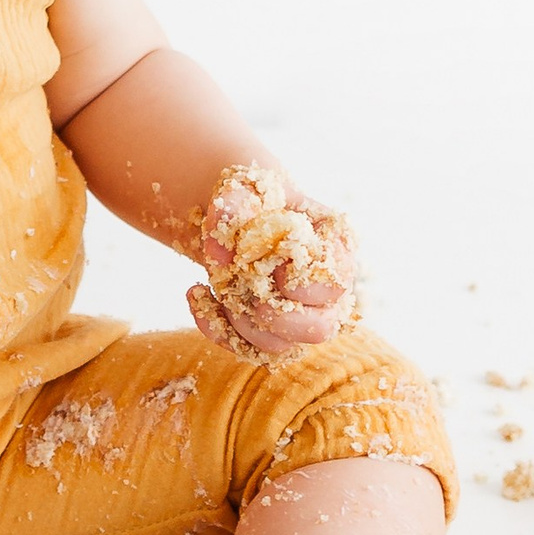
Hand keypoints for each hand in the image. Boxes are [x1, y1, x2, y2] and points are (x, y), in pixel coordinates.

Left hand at [189, 164, 360, 362]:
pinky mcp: (269, 333)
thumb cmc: (255, 197)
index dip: (300, 279)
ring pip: (280, 346)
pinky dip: (216, 326)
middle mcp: (326, 292)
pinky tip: (198, 293)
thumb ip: (235, 204)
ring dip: (239, 319)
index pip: (335, 281)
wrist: (238, 214)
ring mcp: (300, 317)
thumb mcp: (247, 185)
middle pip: (320, 329)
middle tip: (242, 280)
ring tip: (214, 283)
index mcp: (336, 249)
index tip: (271, 259)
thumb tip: (220, 248)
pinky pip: (246, 349)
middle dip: (272, 311)